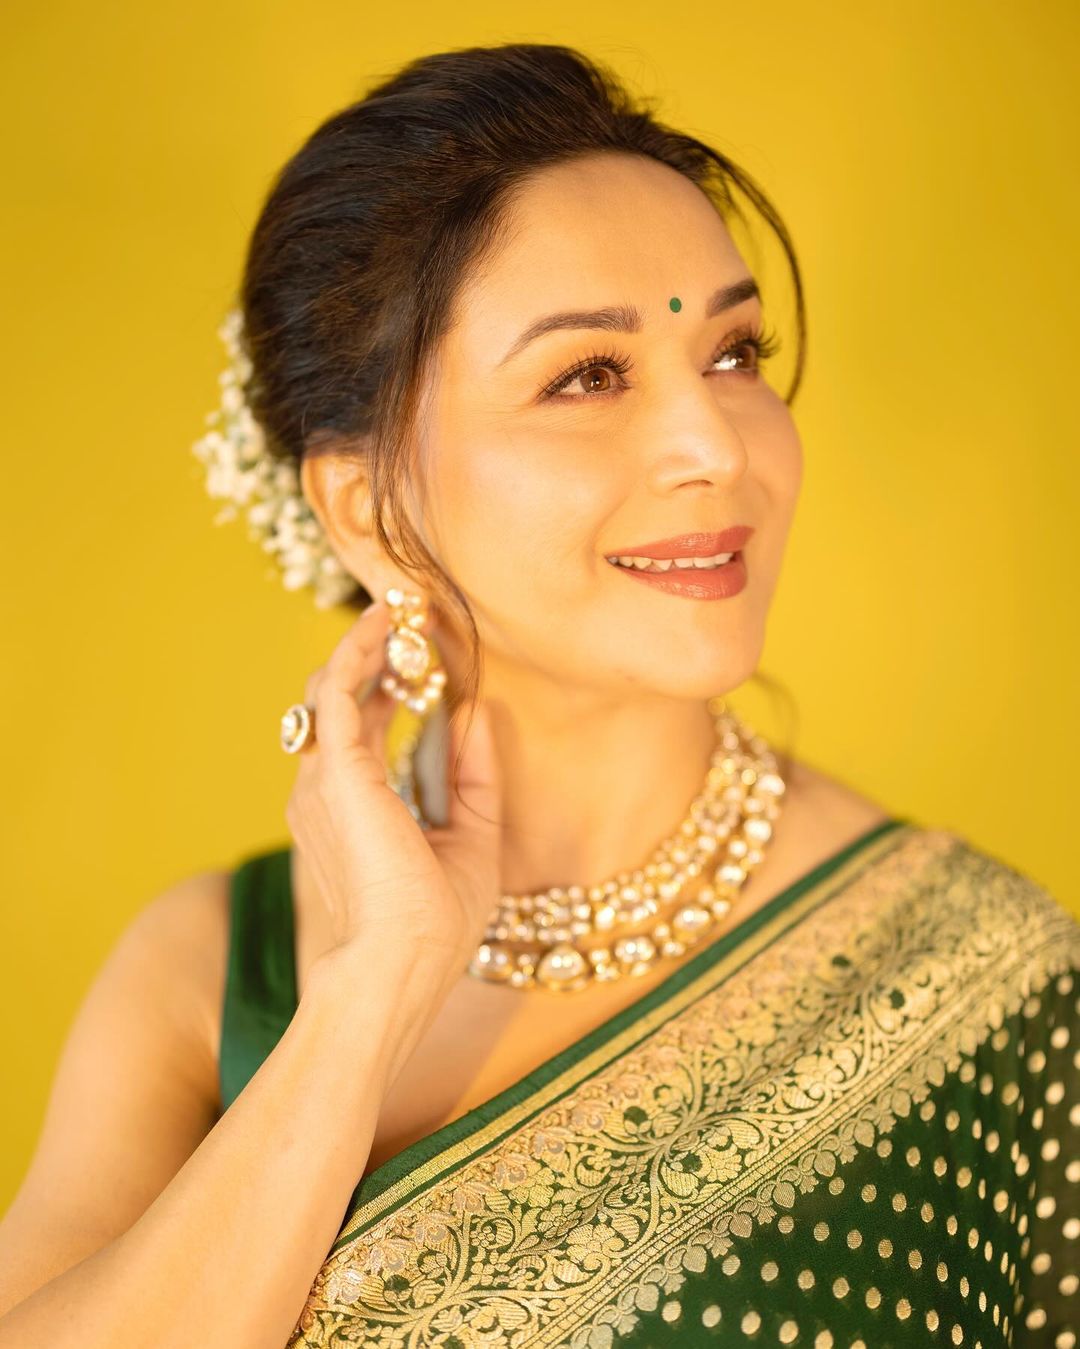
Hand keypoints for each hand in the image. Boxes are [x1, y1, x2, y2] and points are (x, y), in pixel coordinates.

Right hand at [284, 601, 501, 973]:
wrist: (399, 969)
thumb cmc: (430, 925)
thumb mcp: (472, 837)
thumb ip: (473, 774)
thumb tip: (481, 713)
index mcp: (352, 806)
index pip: (364, 725)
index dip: (391, 682)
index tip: (425, 649)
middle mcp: (325, 788)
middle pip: (341, 698)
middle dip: (373, 652)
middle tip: (410, 613)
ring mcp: (323, 779)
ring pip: (332, 688)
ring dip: (366, 645)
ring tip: (401, 609)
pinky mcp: (337, 771)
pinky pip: (339, 693)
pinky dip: (359, 655)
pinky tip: (386, 629)